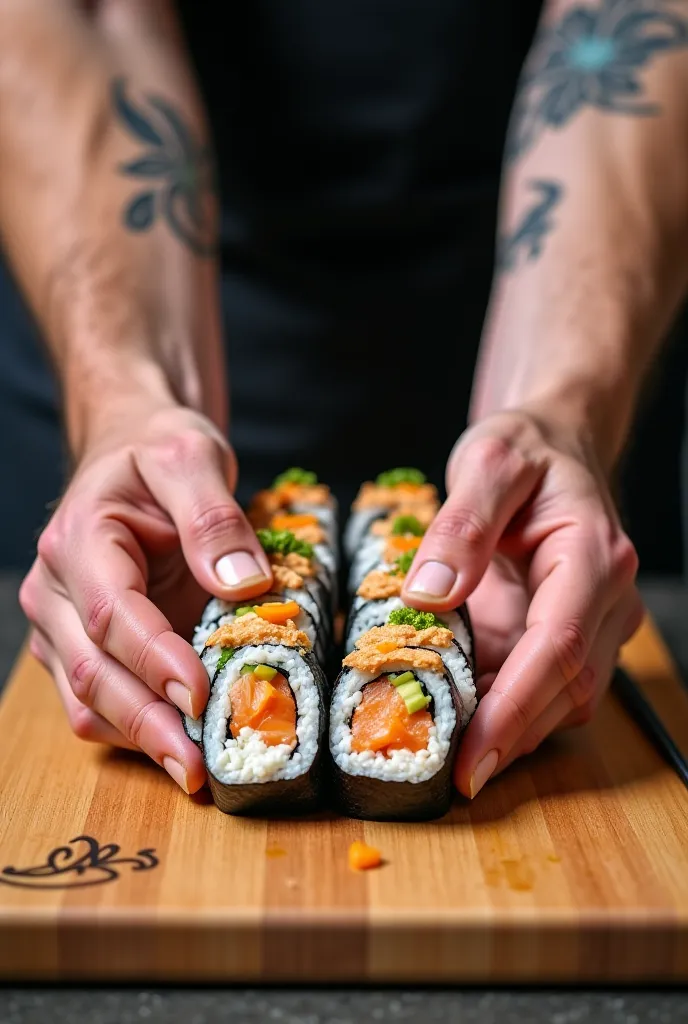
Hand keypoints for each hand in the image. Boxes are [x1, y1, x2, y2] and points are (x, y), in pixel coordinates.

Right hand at [19, 406, 271, 792]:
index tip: (202, 696)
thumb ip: (213, 515)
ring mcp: (64, 623)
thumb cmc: (158, 448)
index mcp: (81, 539)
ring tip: (194, 769)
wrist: (133, 447)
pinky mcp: (83, 645)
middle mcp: (58, 589)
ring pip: (87, 699)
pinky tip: (182, 742)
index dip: (155, 660)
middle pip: (92, 671)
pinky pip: (99, 700)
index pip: (112, 613)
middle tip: (197, 767)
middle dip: (147, 723)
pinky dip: (138, 726)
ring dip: (139, 738)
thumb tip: (242, 583)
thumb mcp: (192, 456)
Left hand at [401, 407, 642, 797]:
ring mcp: (594, 621)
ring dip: (510, 733)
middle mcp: (606, 598)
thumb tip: (428, 593)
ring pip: (562, 700)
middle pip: (566, 689)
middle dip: (509, 738)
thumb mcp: (486, 464)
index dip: (515, 709)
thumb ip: (460, 525)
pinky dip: (507, 712)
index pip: (558, 647)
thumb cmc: (526, 448)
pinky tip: (462, 722)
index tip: (473, 758)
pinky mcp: (569, 632)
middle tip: (447, 778)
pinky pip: (545, 687)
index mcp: (593, 555)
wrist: (555, 443)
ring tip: (447, 759)